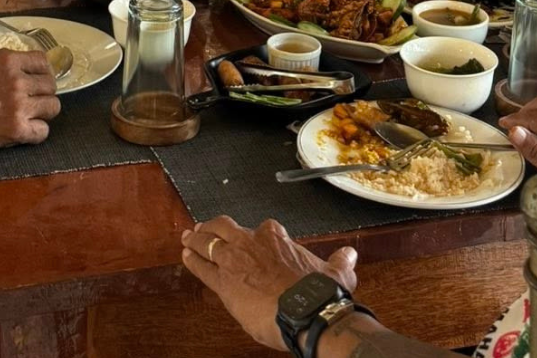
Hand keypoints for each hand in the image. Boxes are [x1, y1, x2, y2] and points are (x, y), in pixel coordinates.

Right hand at [0, 50, 60, 151]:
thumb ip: (3, 61)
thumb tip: (22, 63)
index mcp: (9, 61)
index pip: (43, 61)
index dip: (43, 71)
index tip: (40, 79)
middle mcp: (17, 81)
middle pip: (51, 85)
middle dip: (44, 92)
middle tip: (35, 100)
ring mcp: (18, 106)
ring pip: (53, 107)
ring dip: (44, 112)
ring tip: (33, 115)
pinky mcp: (16, 129)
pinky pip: (43, 131)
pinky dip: (37, 133)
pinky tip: (27, 131)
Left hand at [181, 217, 357, 350]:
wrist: (307, 311)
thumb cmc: (319, 291)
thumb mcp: (336, 272)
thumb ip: (340, 261)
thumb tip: (351, 255)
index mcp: (276, 237)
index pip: (261, 230)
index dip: (253, 235)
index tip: (248, 236)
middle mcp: (252, 241)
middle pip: (225, 227)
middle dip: (213, 226)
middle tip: (203, 227)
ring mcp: (235, 260)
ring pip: (208, 242)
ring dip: (197, 239)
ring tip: (188, 237)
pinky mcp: (223, 283)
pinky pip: (202, 267)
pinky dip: (192, 259)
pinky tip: (185, 256)